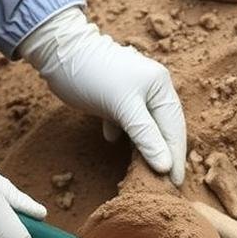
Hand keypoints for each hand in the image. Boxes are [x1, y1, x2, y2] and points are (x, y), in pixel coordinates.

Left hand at [19, 6, 186, 184]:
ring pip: (148, 127)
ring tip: (148, 173)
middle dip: (165, 155)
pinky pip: (130, 123)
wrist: (59, 52)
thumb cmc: (93, 75)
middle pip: (165, 128)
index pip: (174, 127)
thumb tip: (166, 167)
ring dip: (147, 149)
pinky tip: (116, 142)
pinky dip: (127, 136)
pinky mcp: (118, 98)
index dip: (176, 157)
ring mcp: (136, 93)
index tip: (176, 184)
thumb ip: (146, 136)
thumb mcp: (122, 107)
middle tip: (167, 185)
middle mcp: (154, 87)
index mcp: (161, 85)